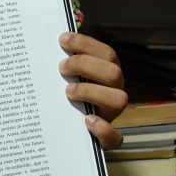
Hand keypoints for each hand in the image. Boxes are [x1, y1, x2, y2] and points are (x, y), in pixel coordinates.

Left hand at [59, 32, 126, 149]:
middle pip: (114, 73)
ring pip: (119, 99)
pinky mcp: (106, 138)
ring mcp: (111, 114)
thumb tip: (57, 37)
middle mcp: (114, 92)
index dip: (86, 44)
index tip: (62, 39)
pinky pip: (115, 137)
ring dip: (92, 91)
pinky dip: (103, 129)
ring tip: (68, 91)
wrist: (66, 133)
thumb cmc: (66, 98)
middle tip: (62, 67)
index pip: (106, 53)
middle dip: (86, 65)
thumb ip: (66, 60)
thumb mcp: (67, 76)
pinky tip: (86, 120)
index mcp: (107, 75)